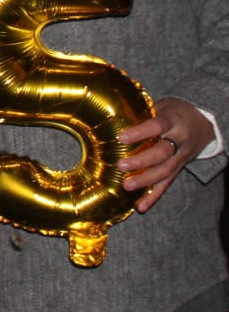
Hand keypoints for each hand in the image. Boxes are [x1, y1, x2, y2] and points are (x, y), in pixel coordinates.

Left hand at [117, 97, 213, 211]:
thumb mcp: (161, 105)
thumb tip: (109, 113)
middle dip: (142, 161)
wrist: (202, 123)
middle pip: (163, 153)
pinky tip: (141, 206)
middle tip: (121, 165)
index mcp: (173, 120)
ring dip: (146, 180)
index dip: (140, 132)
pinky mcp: (179, 169)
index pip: (158, 126)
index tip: (122, 137)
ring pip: (166, 171)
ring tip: (126, 186)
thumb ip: (141, 112)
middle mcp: (179, 140)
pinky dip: (153, 196)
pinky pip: (167, 184)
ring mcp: (181, 157)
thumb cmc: (173, 112)